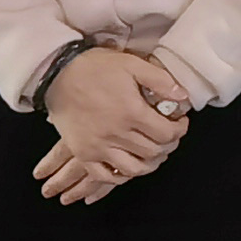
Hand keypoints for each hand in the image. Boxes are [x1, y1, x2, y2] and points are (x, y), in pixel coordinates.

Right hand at [35, 48, 187, 200]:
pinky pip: (104, 176)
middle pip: (153, 152)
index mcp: (131, 111)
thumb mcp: (131, 64)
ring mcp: (98, 146)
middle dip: (167, 146)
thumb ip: (160, 80)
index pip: (166, 134)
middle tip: (169, 137)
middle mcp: (116, 133)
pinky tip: (127, 167)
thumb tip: (183, 97)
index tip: (180, 123)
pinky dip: (120, 176)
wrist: (57, 73)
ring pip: (133, 168)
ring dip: (148, 164)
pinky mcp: (83, 152)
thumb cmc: (95, 67)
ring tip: (153, 154)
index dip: (179, 130)